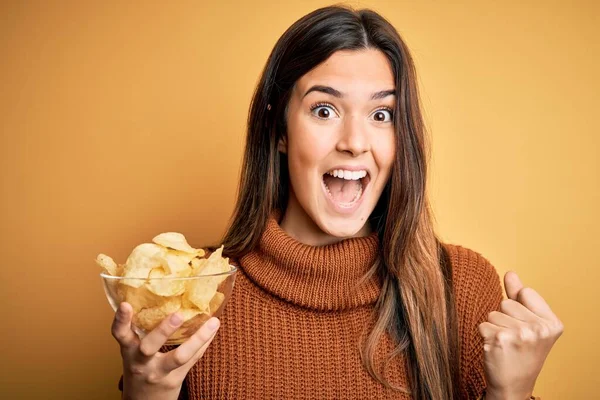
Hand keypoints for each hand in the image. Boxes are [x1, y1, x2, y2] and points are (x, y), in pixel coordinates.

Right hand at [112, 302, 219, 399]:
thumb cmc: (140, 368)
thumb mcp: (133, 351)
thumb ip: (141, 330)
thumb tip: (160, 296)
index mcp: (129, 350)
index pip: (120, 335)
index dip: (121, 320)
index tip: (125, 305)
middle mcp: (141, 362)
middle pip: (149, 346)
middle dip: (162, 330)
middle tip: (177, 315)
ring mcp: (159, 372)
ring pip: (179, 356)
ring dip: (197, 338)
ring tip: (212, 322)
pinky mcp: (175, 379)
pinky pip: (193, 360)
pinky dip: (204, 343)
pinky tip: (213, 330)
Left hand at [478, 271, 562, 399]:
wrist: (513, 385)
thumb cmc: (521, 351)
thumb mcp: (528, 323)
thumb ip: (519, 297)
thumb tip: (511, 272)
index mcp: (552, 323)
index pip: (526, 291)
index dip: (519, 308)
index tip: (525, 327)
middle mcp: (540, 329)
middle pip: (506, 302)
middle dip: (505, 317)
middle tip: (514, 339)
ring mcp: (521, 334)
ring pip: (493, 313)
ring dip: (494, 327)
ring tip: (505, 345)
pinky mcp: (500, 339)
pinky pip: (483, 324)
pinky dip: (485, 335)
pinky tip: (496, 349)